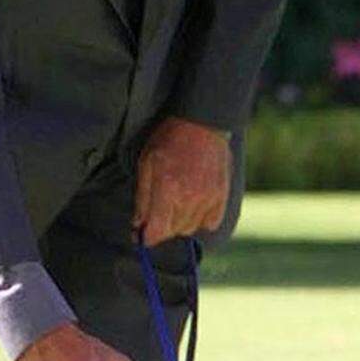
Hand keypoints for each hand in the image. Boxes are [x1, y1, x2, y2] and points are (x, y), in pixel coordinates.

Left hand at [135, 116, 230, 246]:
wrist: (203, 123)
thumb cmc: (169, 140)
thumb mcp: (146, 164)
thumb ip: (142, 198)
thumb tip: (138, 225)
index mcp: (168, 190)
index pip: (156, 231)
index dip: (146, 238)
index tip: (141, 236)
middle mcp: (189, 199)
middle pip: (172, 232)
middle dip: (161, 227)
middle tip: (156, 212)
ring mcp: (208, 199)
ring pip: (190, 229)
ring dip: (179, 223)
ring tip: (175, 203)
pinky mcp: (221, 197)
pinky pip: (210, 223)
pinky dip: (200, 219)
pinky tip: (193, 205)